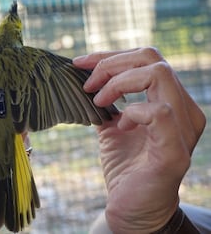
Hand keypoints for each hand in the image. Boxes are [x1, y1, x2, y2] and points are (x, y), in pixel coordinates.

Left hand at [73, 47, 205, 232]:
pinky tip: (121, 125)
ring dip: (119, 82)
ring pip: (159, 74)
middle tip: (87, 82)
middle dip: (111, 63)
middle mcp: (183, 109)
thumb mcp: (112, 127)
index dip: (110, 56)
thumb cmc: (125, 167)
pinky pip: (160, 112)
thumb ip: (107, 103)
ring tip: (98, 100)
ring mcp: (183, 128)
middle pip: (152, 58)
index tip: (79, 63)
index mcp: (169, 100)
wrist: (132, 208)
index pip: (146, 60)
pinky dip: (133, 111)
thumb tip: (85, 79)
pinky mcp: (175, 150)